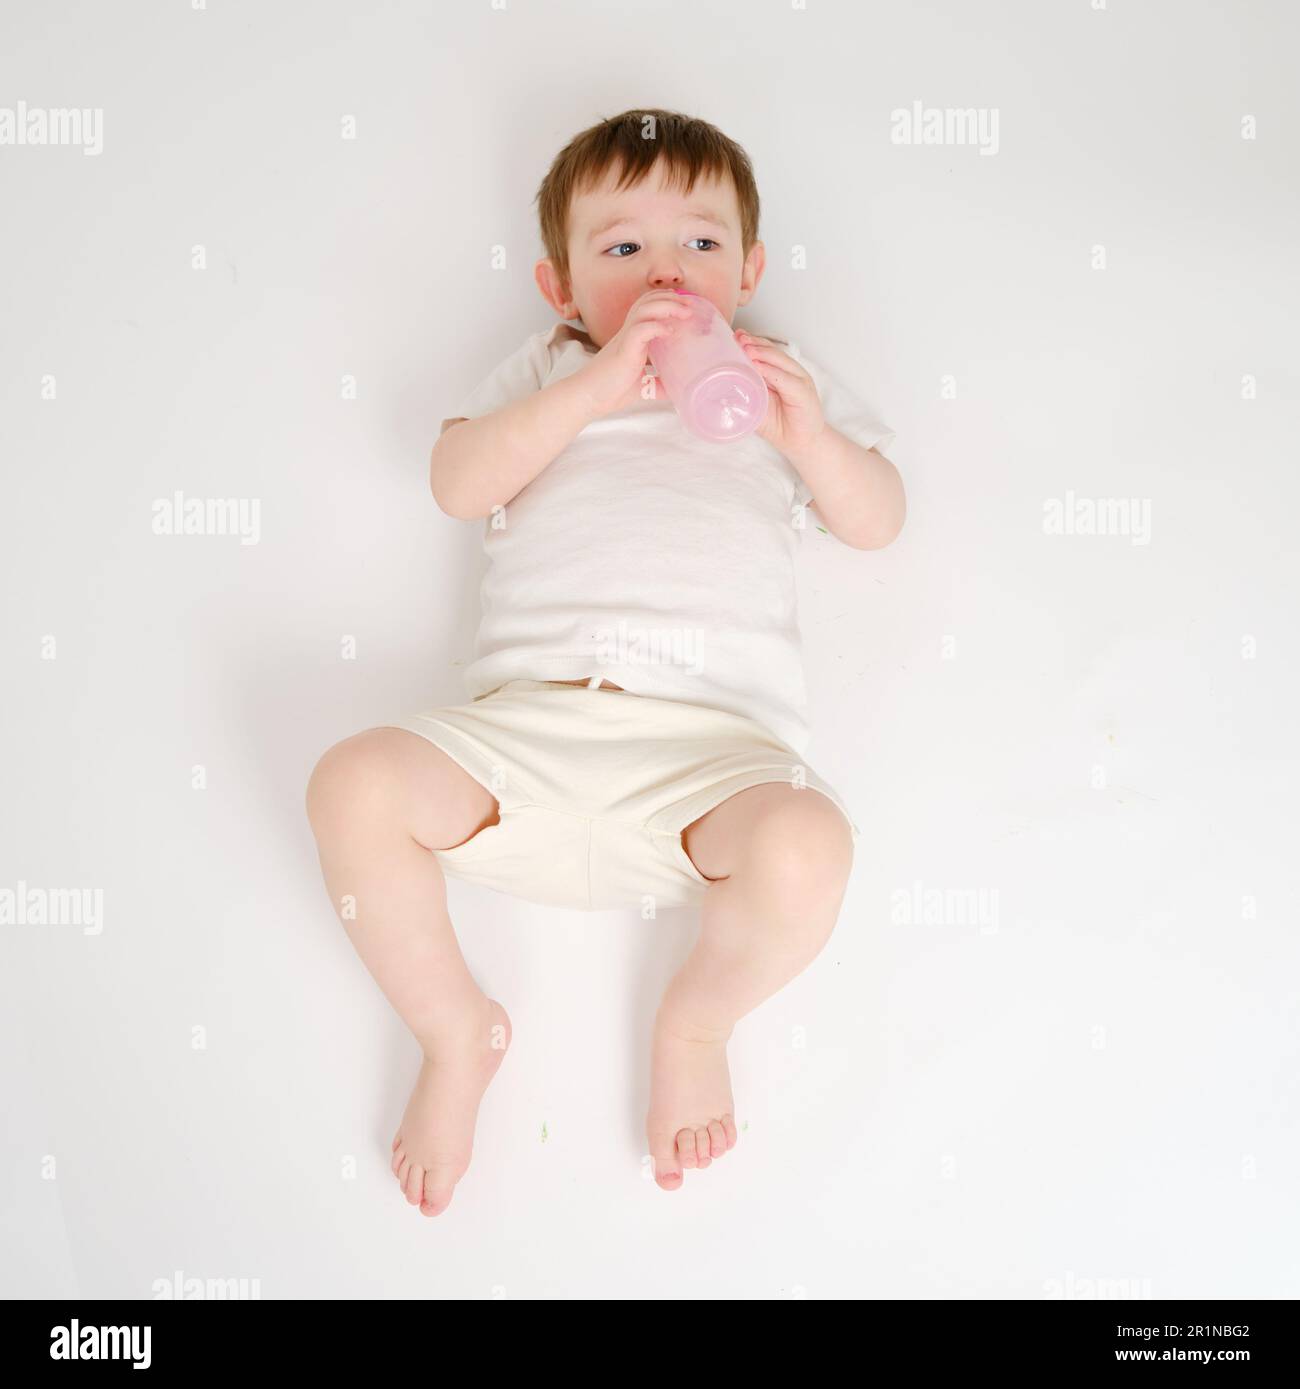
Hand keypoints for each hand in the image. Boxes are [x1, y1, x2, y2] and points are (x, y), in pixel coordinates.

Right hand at [573, 290, 693, 418]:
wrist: (589, 397)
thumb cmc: (612, 390)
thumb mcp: (643, 387)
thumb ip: (659, 384)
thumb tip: (679, 390)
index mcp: (633, 336)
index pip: (648, 306)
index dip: (667, 300)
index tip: (686, 306)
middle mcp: (629, 332)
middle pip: (649, 301)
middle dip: (672, 299)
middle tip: (691, 306)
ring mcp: (625, 339)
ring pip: (645, 309)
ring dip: (668, 307)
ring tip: (685, 314)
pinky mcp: (624, 349)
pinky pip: (640, 329)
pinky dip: (657, 327)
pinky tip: (669, 332)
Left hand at [735, 330, 826, 458]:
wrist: (801, 444)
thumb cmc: (779, 425)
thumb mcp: (756, 407)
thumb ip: (744, 396)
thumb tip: (719, 391)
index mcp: (781, 372)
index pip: (767, 351)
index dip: (753, 342)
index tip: (736, 336)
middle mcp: (792, 373)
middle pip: (773, 352)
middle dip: (755, 343)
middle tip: (738, 338)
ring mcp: (800, 381)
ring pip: (781, 361)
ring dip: (762, 354)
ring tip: (746, 348)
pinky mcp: (803, 393)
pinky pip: (787, 380)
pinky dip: (773, 372)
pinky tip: (760, 367)